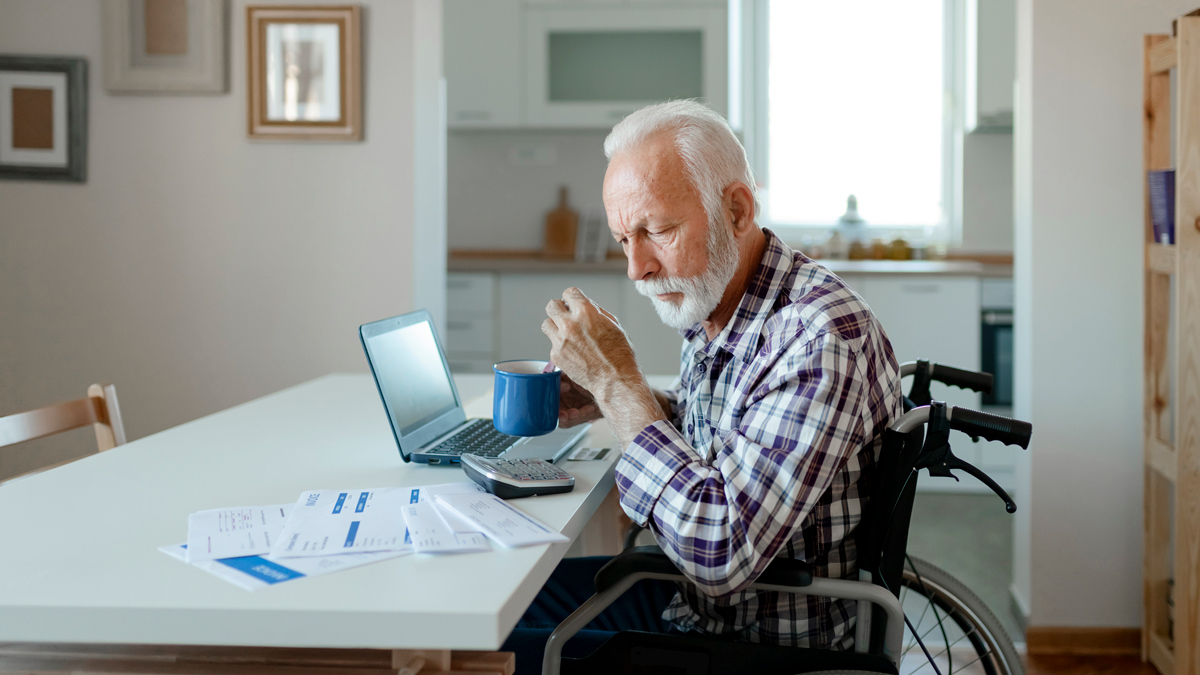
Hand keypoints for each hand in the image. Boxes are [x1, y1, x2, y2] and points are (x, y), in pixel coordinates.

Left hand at [541, 288, 665, 447]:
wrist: (614, 379)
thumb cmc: (619, 354)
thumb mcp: (614, 324)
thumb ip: (596, 311)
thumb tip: (585, 305)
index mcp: (586, 312)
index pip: (569, 293)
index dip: (572, 298)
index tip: (573, 303)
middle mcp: (570, 324)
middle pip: (551, 305)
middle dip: (559, 309)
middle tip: (565, 316)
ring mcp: (561, 340)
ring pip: (546, 323)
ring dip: (555, 326)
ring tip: (565, 333)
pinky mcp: (556, 355)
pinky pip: (551, 343)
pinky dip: (559, 345)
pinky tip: (572, 350)